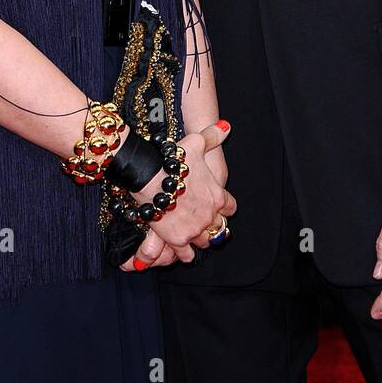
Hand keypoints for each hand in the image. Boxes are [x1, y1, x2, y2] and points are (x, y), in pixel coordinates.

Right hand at [124, 121, 235, 266]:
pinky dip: (185, 254)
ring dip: (201, 239)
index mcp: (217, 195)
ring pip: (206, 242)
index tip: (218, 207)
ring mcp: (195, 229)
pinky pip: (187, 255)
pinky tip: (182, 250)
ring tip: (193, 235)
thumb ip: (213, 136)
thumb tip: (226, 126)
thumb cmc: (174, 159)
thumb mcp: (196, 142)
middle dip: (213, 226)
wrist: (151, 175)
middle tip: (204, 223)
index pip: (230, 208)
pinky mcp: (179, 240)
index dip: (224, 207)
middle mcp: (209, 214)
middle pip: (219, 228)